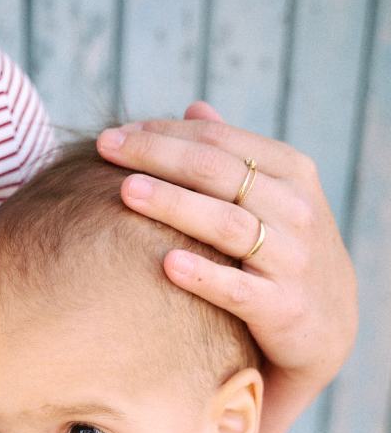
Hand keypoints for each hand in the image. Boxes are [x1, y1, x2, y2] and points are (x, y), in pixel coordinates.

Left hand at [96, 101, 356, 392]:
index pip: (216, 141)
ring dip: (174, 204)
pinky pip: (237, 289)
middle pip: (216, 172)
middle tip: (105, 148)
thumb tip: (194, 108)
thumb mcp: (274, 196)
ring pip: (226, 223)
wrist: (328, 324)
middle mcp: (294, 208)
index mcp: (289, 172)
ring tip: (126, 191)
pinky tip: (166, 263)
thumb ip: (235, 155)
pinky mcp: (281, 307)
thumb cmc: (284, 251)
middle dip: (156, 156)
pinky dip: (203, 275)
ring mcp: (290, 258)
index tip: (115, 135)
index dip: (163, 133)